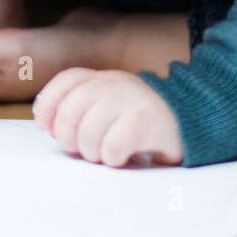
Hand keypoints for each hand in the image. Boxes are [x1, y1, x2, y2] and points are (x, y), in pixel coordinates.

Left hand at [32, 68, 183, 165]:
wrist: (193, 122)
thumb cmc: (141, 122)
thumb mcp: (109, 105)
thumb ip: (80, 107)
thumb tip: (44, 121)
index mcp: (103, 78)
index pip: (65, 82)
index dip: (49, 105)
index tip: (47, 127)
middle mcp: (115, 83)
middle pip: (69, 112)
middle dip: (69, 139)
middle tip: (83, 149)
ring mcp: (131, 100)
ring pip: (88, 133)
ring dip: (93, 152)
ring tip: (105, 153)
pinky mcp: (146, 122)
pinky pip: (112, 146)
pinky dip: (113, 158)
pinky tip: (123, 156)